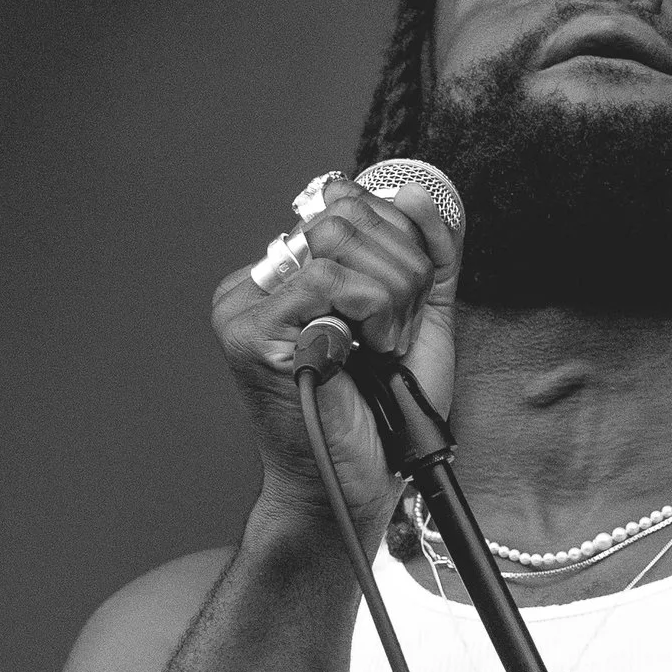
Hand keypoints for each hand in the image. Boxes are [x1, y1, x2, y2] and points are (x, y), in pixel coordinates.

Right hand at [211, 174, 462, 535]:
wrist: (363, 480)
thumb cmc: (385, 410)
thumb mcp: (420, 312)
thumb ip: (424, 251)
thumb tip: (411, 190)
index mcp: (291, 271)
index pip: (347, 205)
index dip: (400, 241)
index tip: (408, 300)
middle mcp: (260, 281)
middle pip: (344, 216)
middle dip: (399, 271)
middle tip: (396, 331)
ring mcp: (246, 306)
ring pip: (337, 243)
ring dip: (388, 297)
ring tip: (383, 345)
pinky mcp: (250, 333)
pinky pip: (327, 281)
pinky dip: (369, 312)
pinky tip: (367, 351)